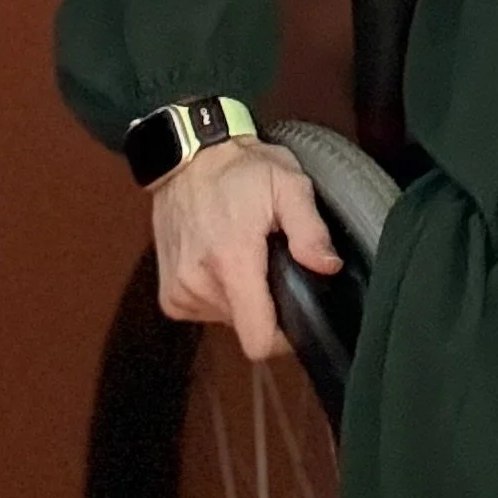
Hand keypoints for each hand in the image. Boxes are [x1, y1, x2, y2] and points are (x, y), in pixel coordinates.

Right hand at [151, 137, 342, 361]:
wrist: (188, 157)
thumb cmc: (240, 169)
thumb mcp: (289, 185)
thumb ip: (310, 230)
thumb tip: (328, 266)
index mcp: (231, 262)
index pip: (258, 340)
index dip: (284, 338)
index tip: (299, 315)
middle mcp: (198, 284)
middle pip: (248, 327)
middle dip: (266, 303)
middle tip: (271, 262)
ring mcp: (179, 293)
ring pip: (229, 320)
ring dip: (243, 295)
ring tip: (247, 254)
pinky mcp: (169, 296)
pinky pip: (208, 311)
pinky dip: (221, 293)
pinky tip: (224, 259)